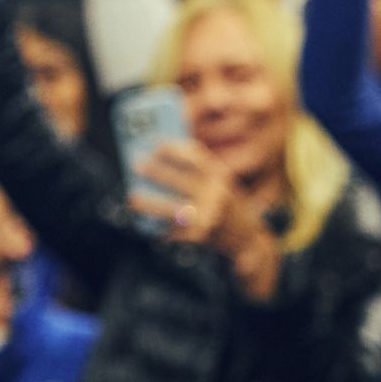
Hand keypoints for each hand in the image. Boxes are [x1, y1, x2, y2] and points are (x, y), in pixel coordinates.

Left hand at [140, 139, 279, 299]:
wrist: (248, 239)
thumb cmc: (227, 203)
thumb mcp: (221, 181)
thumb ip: (200, 169)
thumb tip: (161, 152)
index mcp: (220, 176)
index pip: (196, 156)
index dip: (173, 148)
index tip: (154, 142)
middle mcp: (217, 195)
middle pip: (181, 180)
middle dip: (156, 172)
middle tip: (135, 163)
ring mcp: (209, 216)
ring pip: (172, 209)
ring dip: (149, 203)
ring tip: (132, 198)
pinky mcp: (200, 236)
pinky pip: (173, 229)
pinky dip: (158, 226)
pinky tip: (144, 222)